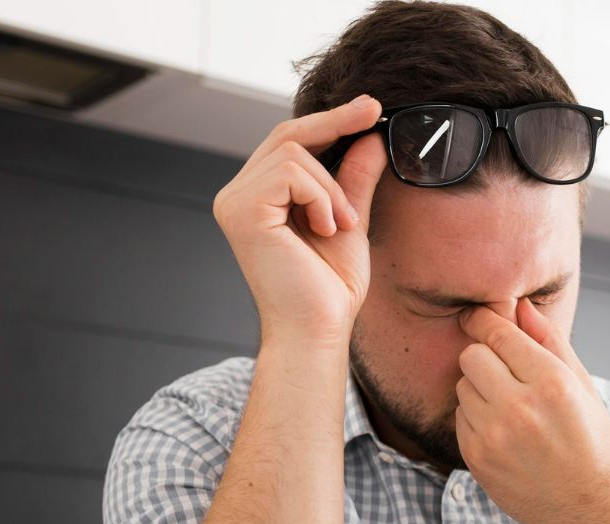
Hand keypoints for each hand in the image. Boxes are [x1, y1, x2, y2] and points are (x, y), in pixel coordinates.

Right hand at [212, 95, 387, 349]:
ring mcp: (234, 201)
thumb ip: (353, 181)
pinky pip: (292, 172)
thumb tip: (370, 138)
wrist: (319, 331)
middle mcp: (237, 195)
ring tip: (342, 225)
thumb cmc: (330, 290)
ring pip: (294, 150)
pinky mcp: (241, 210)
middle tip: (375, 114)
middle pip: (287, 133)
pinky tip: (326, 230)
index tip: (369, 107)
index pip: (289, 142)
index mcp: (258, 198)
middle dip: (335, 124)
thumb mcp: (349, 223)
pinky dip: (321, 196)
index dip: (329, 120)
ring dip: (332, 187)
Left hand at [455, 299, 609, 523]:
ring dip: (480, 390)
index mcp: (551, 383)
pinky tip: (504, 432)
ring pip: (463, 387)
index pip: (498, 334)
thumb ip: (551, 343)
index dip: (484, 320)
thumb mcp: (583, 387)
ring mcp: (495, 436)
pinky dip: (476, 419)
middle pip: (472, 356)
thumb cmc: (593, 442)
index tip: (479, 317)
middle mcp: (520, 408)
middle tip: (506, 373)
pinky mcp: (478, 459)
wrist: (590, 506)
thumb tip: (520, 307)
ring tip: (511, 408)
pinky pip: (461, 418)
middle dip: (486, 358)